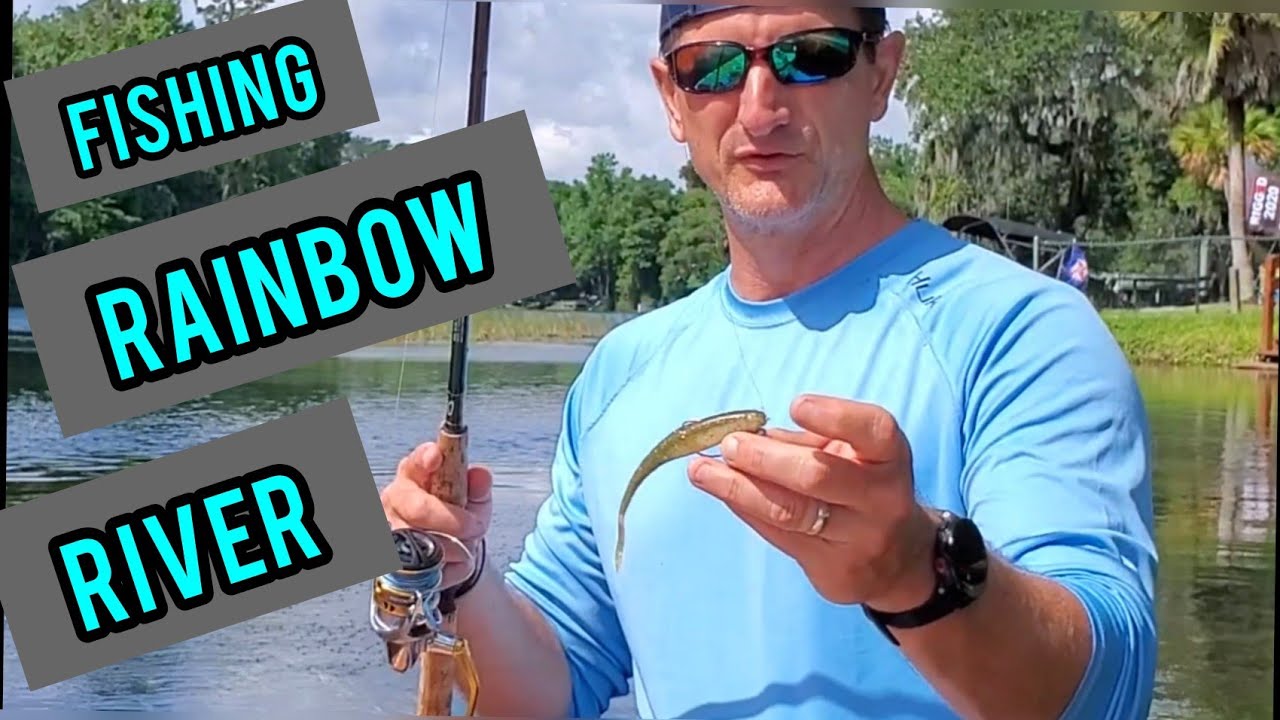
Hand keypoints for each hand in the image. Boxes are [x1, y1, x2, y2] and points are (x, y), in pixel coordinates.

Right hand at [380, 440, 492, 589]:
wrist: (451, 553)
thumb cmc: (459, 515)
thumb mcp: (474, 499)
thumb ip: (479, 487)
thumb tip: (481, 476)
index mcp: (415, 473)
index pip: (416, 461)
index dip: (425, 458)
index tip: (436, 456)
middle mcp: (394, 499)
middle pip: (419, 509)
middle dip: (455, 521)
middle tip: (476, 527)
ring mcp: (389, 532)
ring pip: (426, 544)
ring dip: (457, 549)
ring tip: (465, 544)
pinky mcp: (391, 564)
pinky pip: (429, 572)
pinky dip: (451, 570)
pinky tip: (452, 562)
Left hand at [688, 394, 937, 611]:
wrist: (898, 560)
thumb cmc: (862, 486)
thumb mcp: (852, 455)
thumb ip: (806, 440)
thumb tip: (740, 429)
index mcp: (889, 457)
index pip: (873, 431)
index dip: (835, 416)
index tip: (794, 405)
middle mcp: (881, 499)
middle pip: (819, 476)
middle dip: (765, 458)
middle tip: (728, 444)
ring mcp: (859, 539)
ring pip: (791, 512)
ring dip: (739, 488)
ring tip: (701, 470)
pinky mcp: (833, 571)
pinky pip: (779, 536)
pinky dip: (745, 509)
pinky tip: (720, 492)